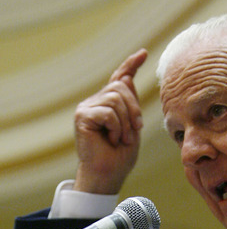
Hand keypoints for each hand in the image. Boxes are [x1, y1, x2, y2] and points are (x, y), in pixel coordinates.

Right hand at [74, 48, 147, 193]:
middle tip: (135, 130)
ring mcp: (87, 108)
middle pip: (121, 87)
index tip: (143, 53)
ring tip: (121, 139)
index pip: (120, 79)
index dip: (131, 64)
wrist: (107, 175)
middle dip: (134, 109)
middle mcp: (96, 102)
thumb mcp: (132, 128)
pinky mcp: (82, 116)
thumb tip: (127, 78)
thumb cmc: (120, 157)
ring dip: (125, 122)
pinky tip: (111, 139)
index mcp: (109, 104)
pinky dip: (115, 127)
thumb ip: (131, 105)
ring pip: (116, 99)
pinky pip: (107, 112)